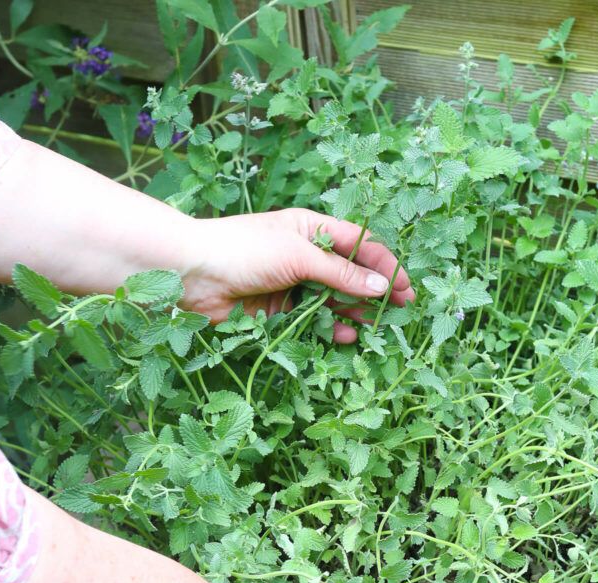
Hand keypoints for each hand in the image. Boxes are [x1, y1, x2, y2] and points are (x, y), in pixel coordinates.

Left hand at [182, 208, 415, 340]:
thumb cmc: (244, 249)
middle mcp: (306, 256)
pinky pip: (313, 321)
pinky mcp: (279, 312)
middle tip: (400, 314)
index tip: (406, 288)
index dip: (385, 265)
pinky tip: (345, 336)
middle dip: (375, 293)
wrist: (191, 274)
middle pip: (351, 275)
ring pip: (334, 301)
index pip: (360, 245)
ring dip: (355, 314)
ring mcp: (293, 285)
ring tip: (374, 329)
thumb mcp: (299, 255)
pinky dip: (330, 329)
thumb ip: (341, 273)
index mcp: (312, 229)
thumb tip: (381, 287)